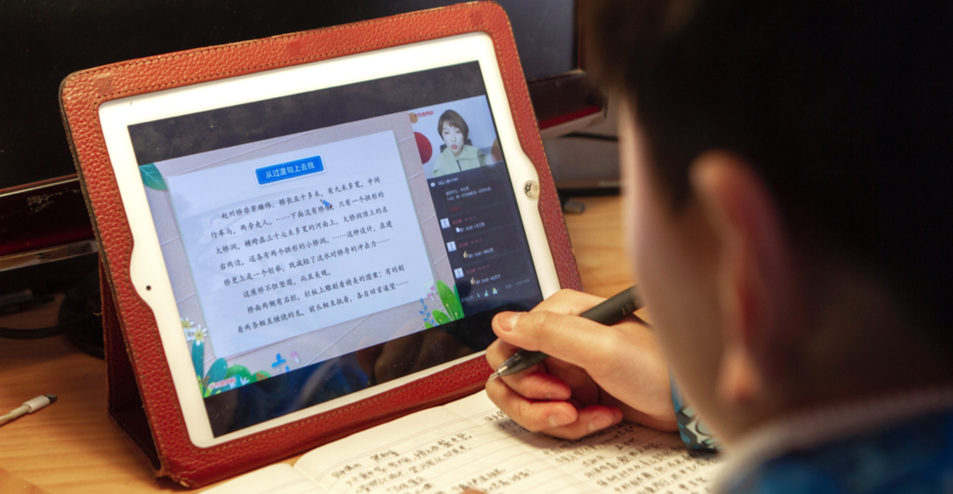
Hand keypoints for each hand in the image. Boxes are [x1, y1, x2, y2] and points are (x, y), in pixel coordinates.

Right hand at [485, 289, 676, 438]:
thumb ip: (549, 332)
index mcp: (561, 315)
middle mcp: (558, 340)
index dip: (524, 374)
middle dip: (536, 402)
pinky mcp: (576, 394)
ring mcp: (566, 369)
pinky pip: (551, 416)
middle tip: (567, 408)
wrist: (685, 402)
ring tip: (584, 416)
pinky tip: (603, 415)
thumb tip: (501, 322)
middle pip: (512, 377)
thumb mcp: (600, 347)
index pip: (508, 345)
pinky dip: (575, 424)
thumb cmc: (655, 367)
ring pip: (528, 402)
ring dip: (554, 418)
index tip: (555, 387)